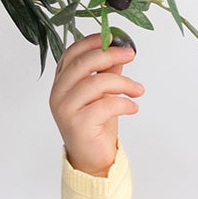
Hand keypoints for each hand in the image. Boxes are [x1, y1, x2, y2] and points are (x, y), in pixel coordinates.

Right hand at [49, 31, 144, 176]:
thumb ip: (107, 72)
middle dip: (109, 55)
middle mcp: (59, 93)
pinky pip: (105, 105)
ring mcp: (66, 108)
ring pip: (96, 83)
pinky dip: (124, 103)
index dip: (92, 41)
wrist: (93, 161)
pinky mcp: (78, 124)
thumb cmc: (96, 126)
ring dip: (123, 83)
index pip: (72, 53)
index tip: (113, 37)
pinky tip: (133, 107)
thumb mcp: (103, 94)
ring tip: (139, 90)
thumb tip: (119, 50)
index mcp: (61, 82)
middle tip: (131, 54)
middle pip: (83, 63)